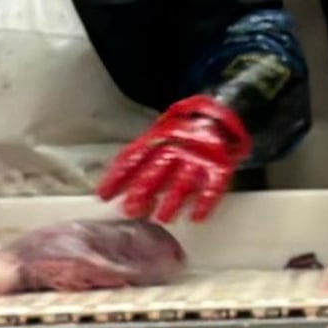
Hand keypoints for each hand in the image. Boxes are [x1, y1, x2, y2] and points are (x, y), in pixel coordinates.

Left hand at [100, 97, 255, 224]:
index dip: (116, 178)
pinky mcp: (220, 166)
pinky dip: (205, 203)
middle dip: (141, 192)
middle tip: (131, 210)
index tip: (103, 195)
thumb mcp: (162, 132)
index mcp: (158, 138)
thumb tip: (123, 182)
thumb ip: (146, 154)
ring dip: (172, 202)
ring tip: (163, 218)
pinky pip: (212, 186)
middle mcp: (176, 147)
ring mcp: (198, 157)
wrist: (224, 109)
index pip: (132, 158)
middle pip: (155, 171)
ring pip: (182, 182)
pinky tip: (197, 217)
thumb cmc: (188, 128)